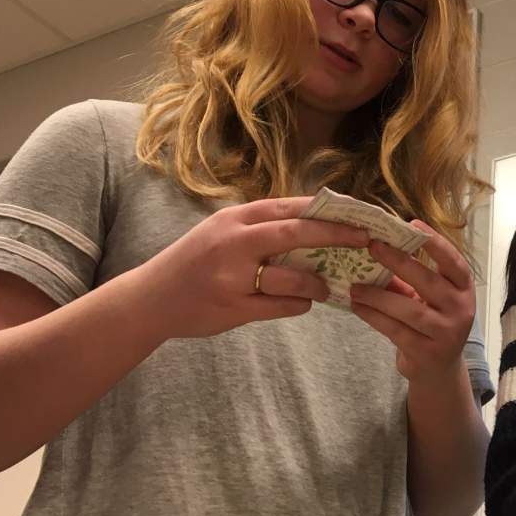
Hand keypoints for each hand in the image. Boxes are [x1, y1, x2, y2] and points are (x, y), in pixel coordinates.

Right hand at [135, 197, 370, 339]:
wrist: (151, 299)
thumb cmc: (195, 262)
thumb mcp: (222, 231)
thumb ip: (261, 226)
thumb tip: (316, 221)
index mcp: (235, 219)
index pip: (290, 207)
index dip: (328, 210)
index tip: (359, 213)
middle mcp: (234, 242)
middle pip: (296, 233)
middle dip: (336, 235)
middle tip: (365, 240)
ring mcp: (233, 277)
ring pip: (294, 278)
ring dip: (318, 283)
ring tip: (326, 287)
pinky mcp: (234, 308)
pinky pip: (284, 306)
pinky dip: (300, 304)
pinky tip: (302, 302)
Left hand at [348, 221, 475, 384]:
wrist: (438, 370)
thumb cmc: (431, 323)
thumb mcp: (427, 299)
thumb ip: (409, 278)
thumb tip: (378, 249)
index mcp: (463, 289)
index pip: (454, 262)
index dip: (436, 242)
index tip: (412, 223)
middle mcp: (461, 309)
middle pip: (428, 281)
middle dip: (399, 261)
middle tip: (373, 246)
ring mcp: (446, 333)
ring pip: (409, 309)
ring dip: (378, 296)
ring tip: (355, 286)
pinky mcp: (426, 352)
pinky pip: (395, 330)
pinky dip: (373, 317)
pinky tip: (357, 307)